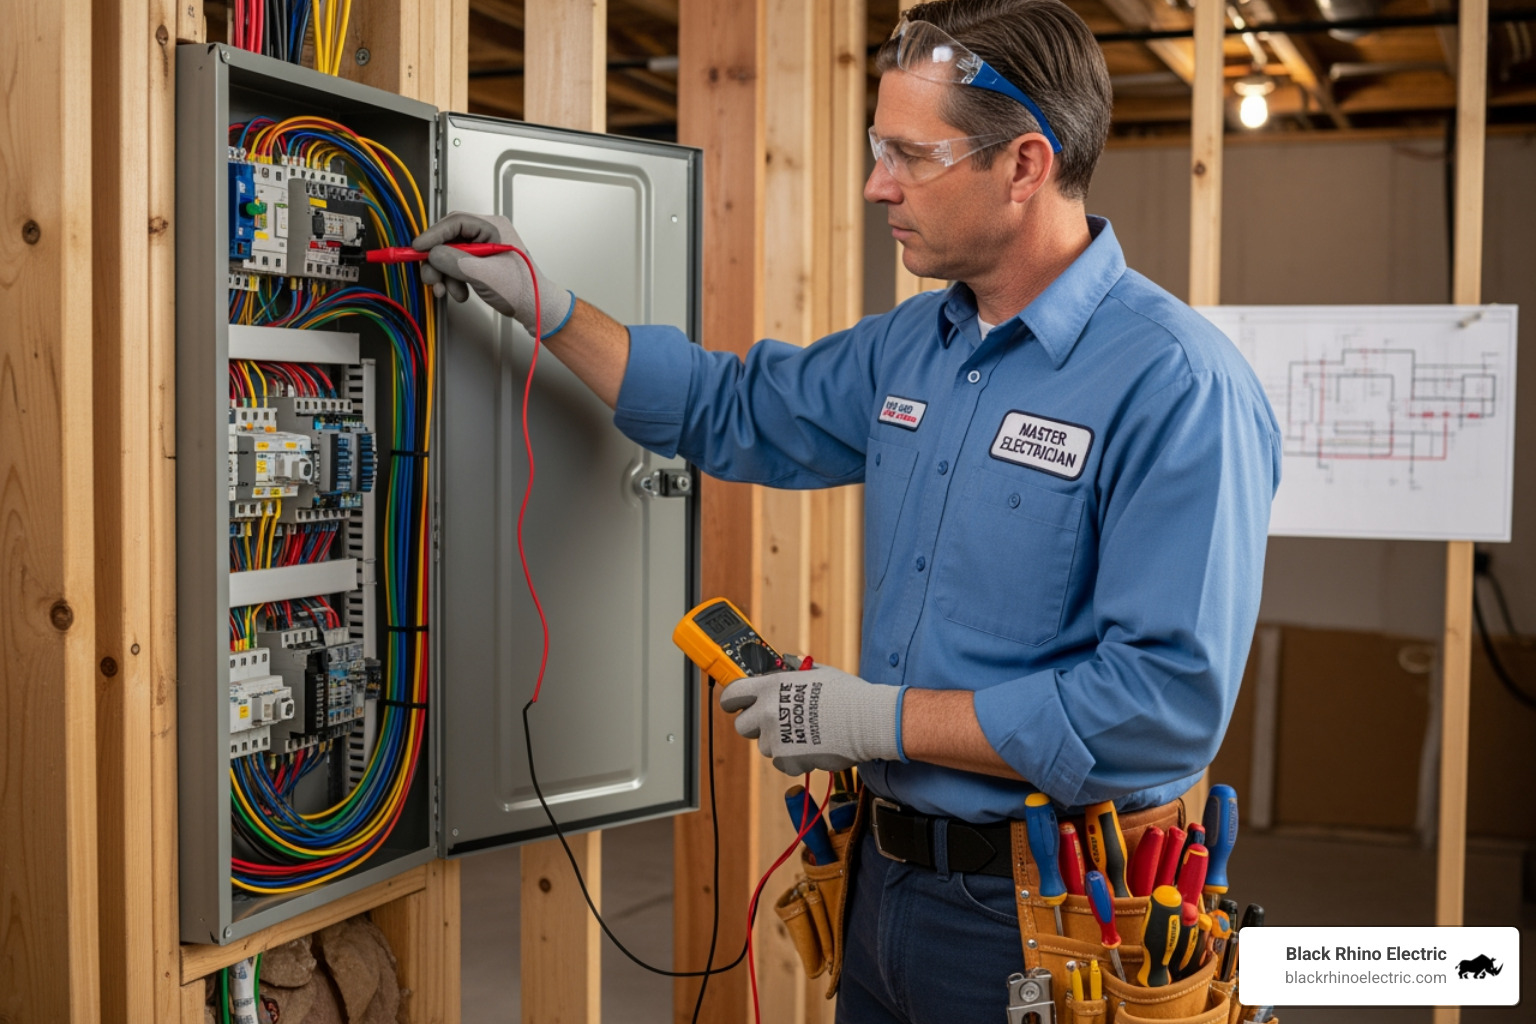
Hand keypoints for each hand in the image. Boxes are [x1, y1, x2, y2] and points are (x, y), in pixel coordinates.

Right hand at [410, 212, 574, 338]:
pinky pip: (457, 266)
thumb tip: (431, 253)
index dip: (433, 235)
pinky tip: (459, 293)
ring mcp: (484, 248)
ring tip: (448, 292)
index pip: (455, 222)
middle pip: (448, 239)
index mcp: (493, 227)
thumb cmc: (522, 291)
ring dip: (444, 275)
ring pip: (450, 255)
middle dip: (437, 261)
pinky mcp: (481, 263)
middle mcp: (488, 233)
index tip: (417, 248)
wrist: (537, 311)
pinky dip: (453, 280)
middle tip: (431, 279)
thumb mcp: (483, 275)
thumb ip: (454, 261)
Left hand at [719, 664, 903, 775]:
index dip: (732, 701)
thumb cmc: (846, 693)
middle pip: (743, 725)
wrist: (866, 720)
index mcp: (771, 686)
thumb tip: (786, 664)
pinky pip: (780, 762)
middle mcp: (767, 712)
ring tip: (803, 732)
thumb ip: (794, 671)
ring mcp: (775, 738)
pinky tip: (810, 746)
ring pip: (763, 745)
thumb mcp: (817, 672)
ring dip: (777, 742)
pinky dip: (792, 758)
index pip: (731, 695)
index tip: (735, 704)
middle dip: (755, 724)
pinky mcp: (787, 760)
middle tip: (775, 721)